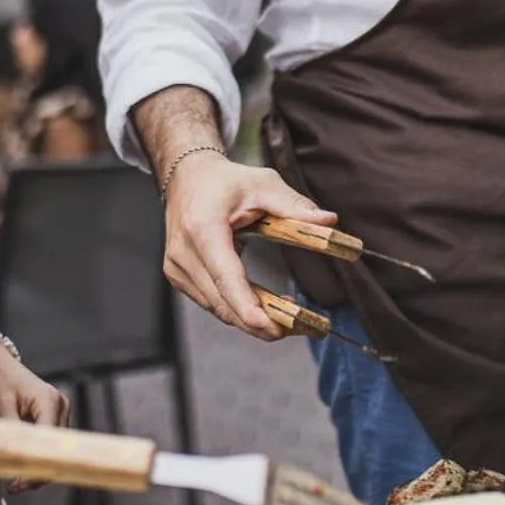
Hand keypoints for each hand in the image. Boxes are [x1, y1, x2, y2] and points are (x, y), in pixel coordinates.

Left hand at [0, 342, 69, 491]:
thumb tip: (11, 462)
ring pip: (53, 448)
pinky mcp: (55, 416)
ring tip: (12, 481)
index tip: (16, 485)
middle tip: (11, 488)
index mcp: (49, 401)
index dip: (35, 467)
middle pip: (54, 449)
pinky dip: (35, 455)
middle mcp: (61, 405)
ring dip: (36, 465)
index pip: (47, 443)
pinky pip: (49, 442)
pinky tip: (17, 466)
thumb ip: (9, 433)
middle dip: (36, 471)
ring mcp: (61, 410)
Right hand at [165, 152, 334, 340]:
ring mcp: (176, 267)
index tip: (274, 327)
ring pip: (218, 308)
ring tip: (287, 315)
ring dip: (252, 318)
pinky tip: (263, 305)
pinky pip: (211, 302)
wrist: (186, 177)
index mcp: (202, 228)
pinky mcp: (177, 276)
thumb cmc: (223, 181)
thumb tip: (328, 220)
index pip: (226, 277)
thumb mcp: (262, 184)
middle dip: (261, 321)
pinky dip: (237, 308)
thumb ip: (294, 206)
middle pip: (223, 302)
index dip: (249, 308)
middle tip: (298, 327)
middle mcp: (184, 252)